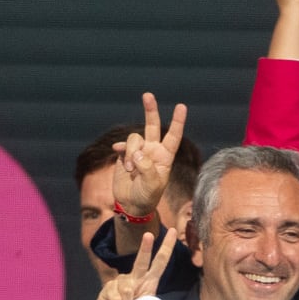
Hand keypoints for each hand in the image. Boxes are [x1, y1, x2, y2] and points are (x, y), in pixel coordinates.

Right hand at [85, 228, 180, 299]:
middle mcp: (134, 278)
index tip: (173, 232)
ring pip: (128, 290)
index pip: (160, 262)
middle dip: (145, 249)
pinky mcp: (108, 288)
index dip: (166, 247)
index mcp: (147, 282)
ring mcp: (120, 282)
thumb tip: (148, 299)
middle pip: (142, 262)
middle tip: (149, 235)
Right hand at [111, 93, 187, 221]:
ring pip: (134, 139)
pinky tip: (117, 152)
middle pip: (152, 126)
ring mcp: (138, 151)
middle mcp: (152, 151)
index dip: (177, 122)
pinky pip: (122, 145)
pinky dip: (121, 148)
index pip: (173, 136)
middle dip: (150, 110)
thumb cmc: (147, 196)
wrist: (131, 204)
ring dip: (130, 152)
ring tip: (130, 170)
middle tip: (148, 94)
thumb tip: (136, 152)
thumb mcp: (152, 185)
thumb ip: (146, 167)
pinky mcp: (125, 155)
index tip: (181, 106)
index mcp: (165, 157)